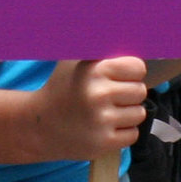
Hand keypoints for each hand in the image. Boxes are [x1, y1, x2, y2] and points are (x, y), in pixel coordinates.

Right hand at [26, 58, 146, 160]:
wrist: (40, 125)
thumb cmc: (61, 89)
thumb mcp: (73, 62)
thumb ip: (99, 51)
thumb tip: (127, 38)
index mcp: (93, 70)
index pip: (137, 67)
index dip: (131, 72)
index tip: (120, 77)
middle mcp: (98, 94)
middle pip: (140, 91)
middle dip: (129, 93)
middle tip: (111, 96)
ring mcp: (102, 121)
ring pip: (139, 114)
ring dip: (127, 113)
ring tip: (107, 111)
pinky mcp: (104, 143)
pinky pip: (133, 134)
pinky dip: (123, 132)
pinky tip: (105, 126)